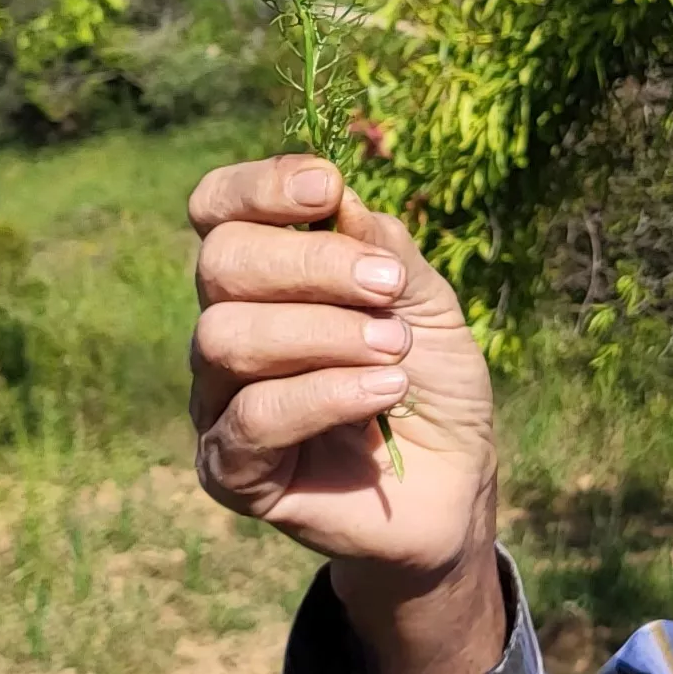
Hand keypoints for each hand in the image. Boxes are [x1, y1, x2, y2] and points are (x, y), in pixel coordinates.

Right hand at [187, 155, 504, 673]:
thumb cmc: (433, 382)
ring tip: (394, 350)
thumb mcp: (426, 303)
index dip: (258, 188)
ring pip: (226, 337)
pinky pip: (252, 417)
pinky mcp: (231, 469)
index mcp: (263, 278)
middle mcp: (227, 330)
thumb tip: (340, 197)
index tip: (324, 188)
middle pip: (221, 264)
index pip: (217, 210)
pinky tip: (384, 394)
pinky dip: (326, 395)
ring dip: (324, 334)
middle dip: (311, 265)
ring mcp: (219, 401)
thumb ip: (384, 249)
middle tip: (388, 289)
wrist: (455, 485)